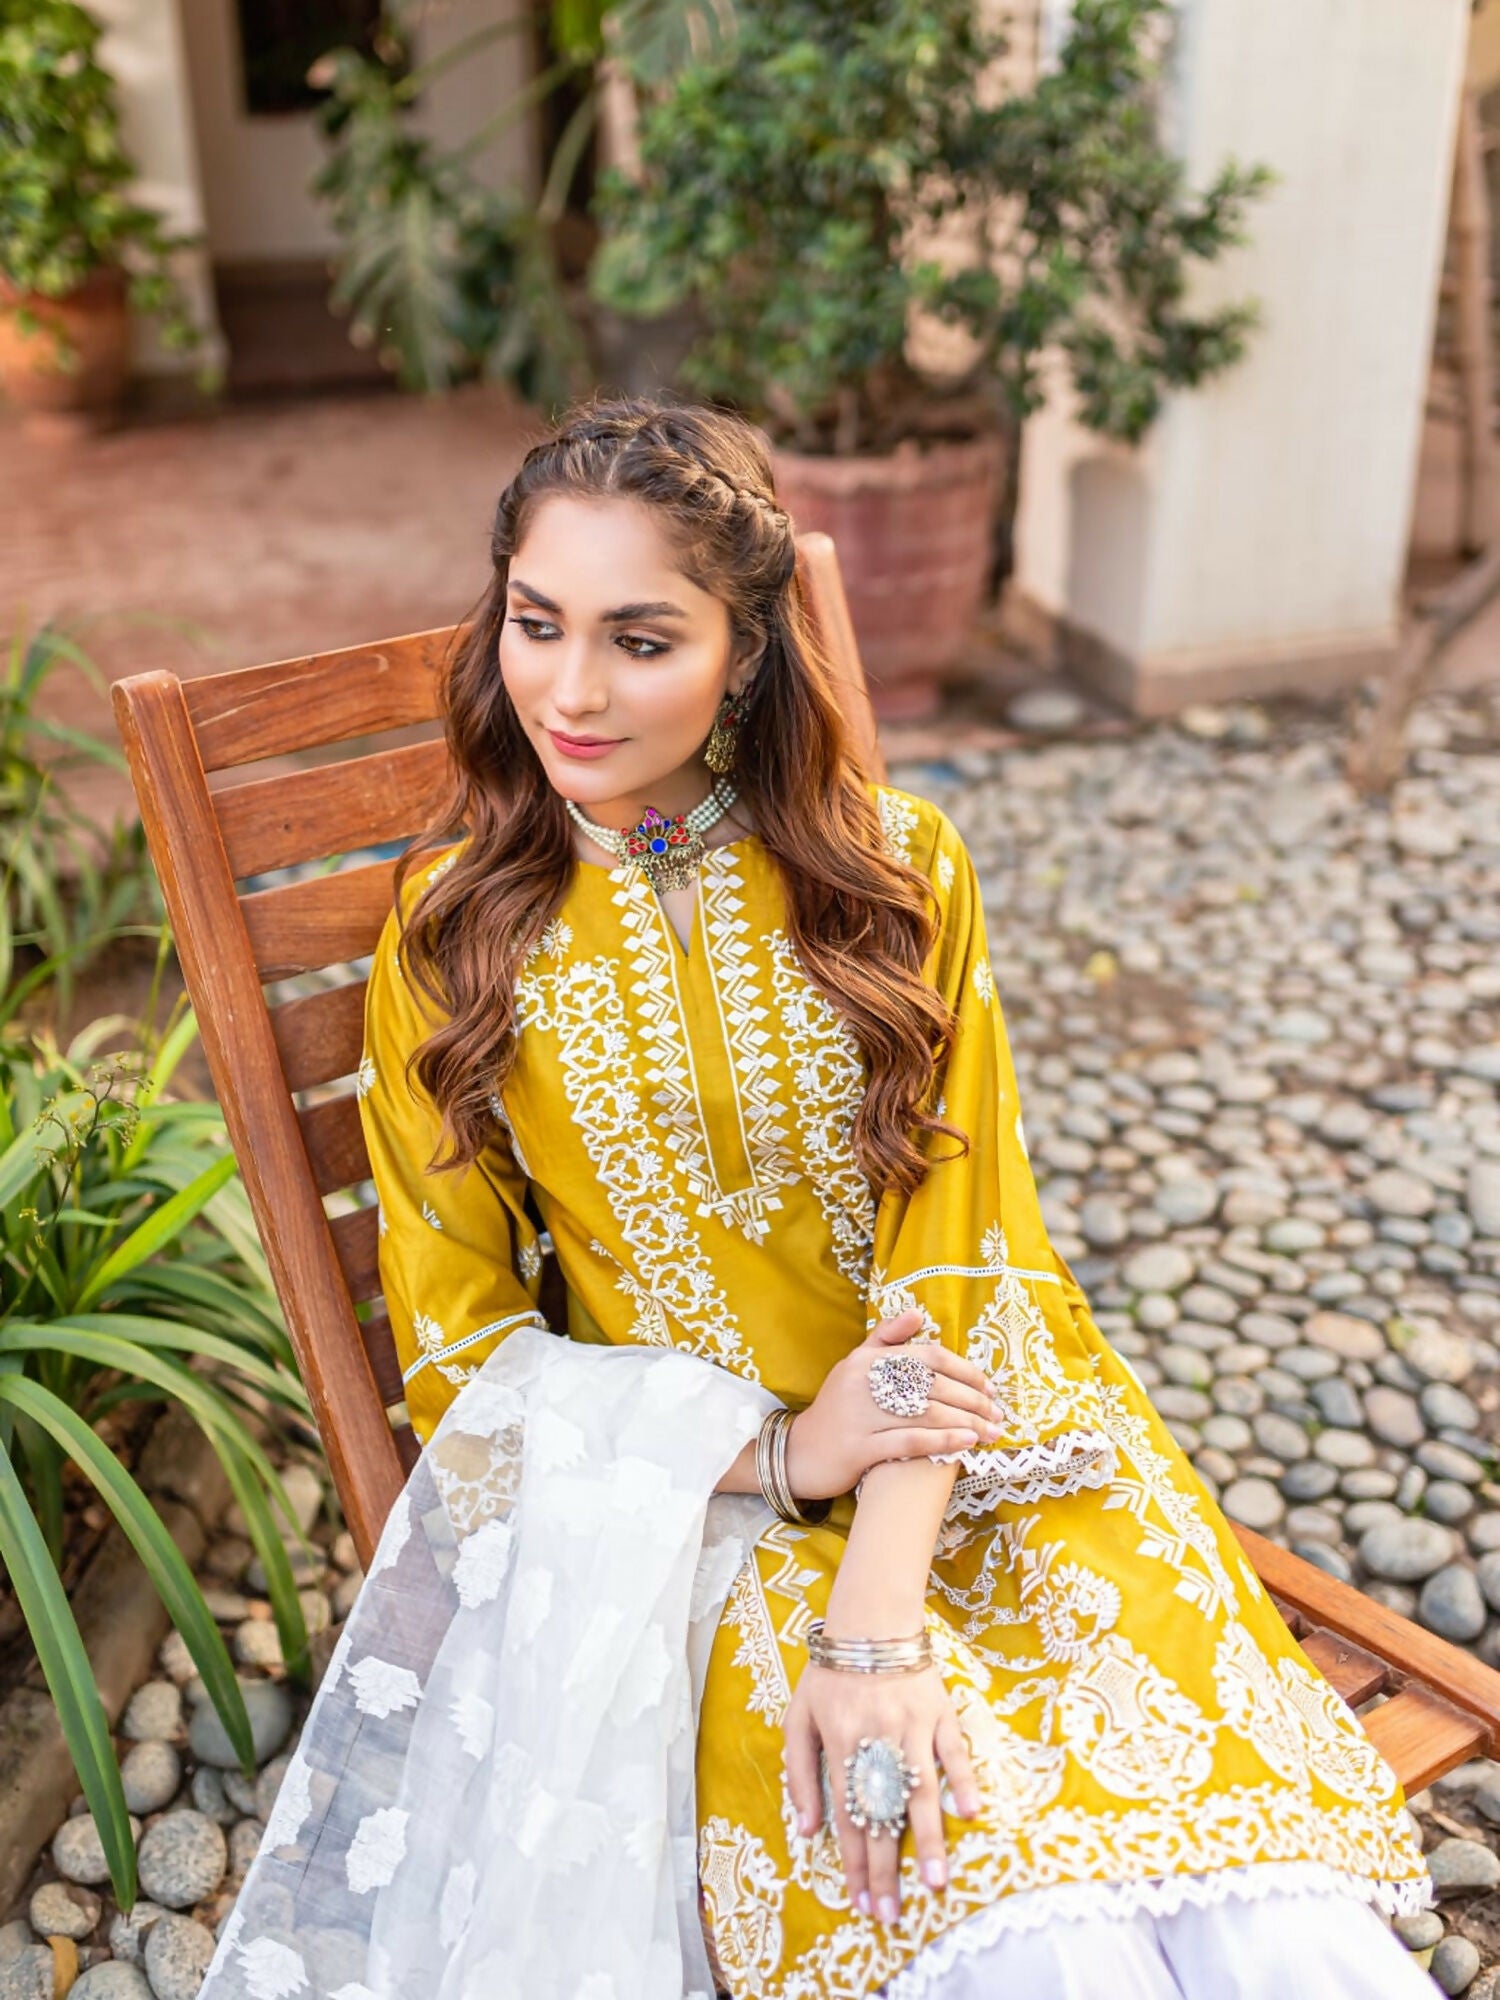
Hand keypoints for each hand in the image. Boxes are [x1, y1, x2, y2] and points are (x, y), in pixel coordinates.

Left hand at [783, 1657, 979, 1923]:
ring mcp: (912, 1725)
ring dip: (926, 1838)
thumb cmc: (830, 1674)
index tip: (862, 1902)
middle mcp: (876, 1739)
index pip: (848, 1816)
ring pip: (920, 1790)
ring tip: (934, 1882)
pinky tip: (969, 1814)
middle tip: (893, 1914)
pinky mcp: (941, 1711)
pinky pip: (954, 1751)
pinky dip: (964, 1780)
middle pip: (882, 1814)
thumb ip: (799, 1773)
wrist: (870, 1620)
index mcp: (840, 1743)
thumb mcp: (798, 1718)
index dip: (854, 1862)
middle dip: (886, 1868)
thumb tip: (807, 1828)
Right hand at [784, 1309, 1002, 1502]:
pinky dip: (942, 1442)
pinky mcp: (859, 1448)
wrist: (799, 1452)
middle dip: (973, 1401)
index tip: (989, 1388)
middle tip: (998, 1416)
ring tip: (991, 1433)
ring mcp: (860, 1415)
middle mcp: (864, 1382)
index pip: (927, 1356)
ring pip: (926, 1414)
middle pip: (933, 1386)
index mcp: (868, 1359)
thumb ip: (886, 1338)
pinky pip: (909, 1441)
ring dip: (967, 1423)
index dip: (964, 1370)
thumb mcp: (855, 1365)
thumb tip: (918, 1312)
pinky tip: (966, 1446)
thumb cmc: (837, 1408)